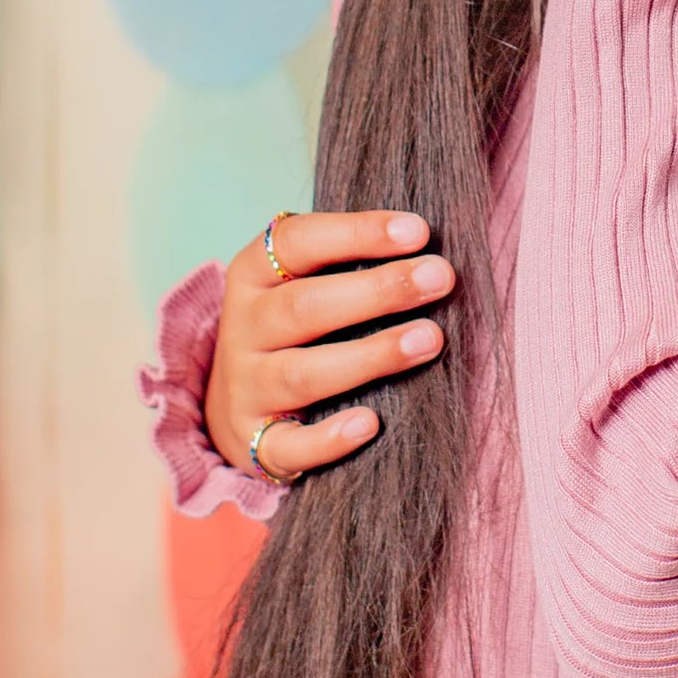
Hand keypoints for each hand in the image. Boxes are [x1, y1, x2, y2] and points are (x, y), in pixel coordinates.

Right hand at [203, 210, 454, 483]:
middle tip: (440, 278)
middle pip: (303, 306)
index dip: (357, 233)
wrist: (237, 404)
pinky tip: (370, 424)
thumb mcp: (307, 281)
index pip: (298, 242)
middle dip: (378, 291)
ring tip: (430, 339)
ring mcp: (245, 388)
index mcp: (254, 274)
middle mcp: (243, 328)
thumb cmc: (299, 327)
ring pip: (302, 373)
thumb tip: (430, 255)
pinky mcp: (253, 442)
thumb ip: (355, 262)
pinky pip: (289, 445)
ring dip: (370, 355)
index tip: (419, 232)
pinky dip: (328, 438)